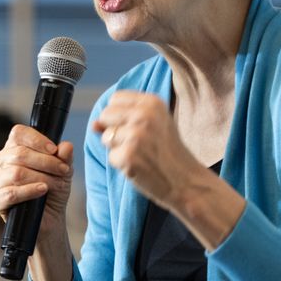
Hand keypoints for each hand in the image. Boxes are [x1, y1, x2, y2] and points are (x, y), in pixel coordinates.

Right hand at [0, 125, 74, 248]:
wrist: (50, 219)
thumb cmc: (53, 191)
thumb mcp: (63, 171)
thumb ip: (65, 157)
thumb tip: (66, 146)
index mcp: (13, 148)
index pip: (18, 133)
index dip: (36, 140)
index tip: (54, 150)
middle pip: (19, 154)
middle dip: (46, 162)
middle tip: (63, 171)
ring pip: (15, 173)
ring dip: (40, 178)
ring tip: (55, 184)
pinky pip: (10, 193)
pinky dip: (29, 191)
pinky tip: (42, 191)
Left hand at [93, 91, 204, 210]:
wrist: (186, 181)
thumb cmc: (168, 153)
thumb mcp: (153, 126)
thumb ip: (124, 119)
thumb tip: (94, 123)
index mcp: (152, 102)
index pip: (115, 99)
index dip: (117, 115)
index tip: (133, 127)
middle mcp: (144, 115)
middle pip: (105, 115)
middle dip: (113, 130)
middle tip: (137, 144)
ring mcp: (136, 135)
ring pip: (106, 137)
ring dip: (118, 149)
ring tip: (142, 155)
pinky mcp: (129, 155)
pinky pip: (110, 157)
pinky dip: (122, 165)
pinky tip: (140, 166)